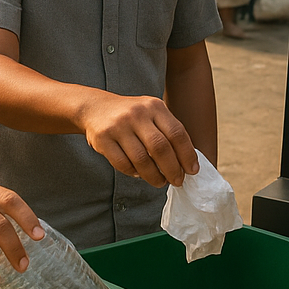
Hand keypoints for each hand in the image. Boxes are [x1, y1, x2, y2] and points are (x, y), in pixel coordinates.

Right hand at [79, 92, 199, 187]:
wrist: (96, 108)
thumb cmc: (132, 115)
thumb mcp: (152, 113)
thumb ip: (168, 131)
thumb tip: (187, 162)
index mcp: (154, 106)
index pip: (176, 133)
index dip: (187, 154)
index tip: (192, 170)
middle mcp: (137, 114)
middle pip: (160, 148)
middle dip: (172, 169)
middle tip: (178, 181)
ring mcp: (119, 126)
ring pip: (141, 159)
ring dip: (154, 176)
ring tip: (160, 182)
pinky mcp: (103, 139)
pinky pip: (122, 163)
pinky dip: (133, 173)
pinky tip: (139, 174)